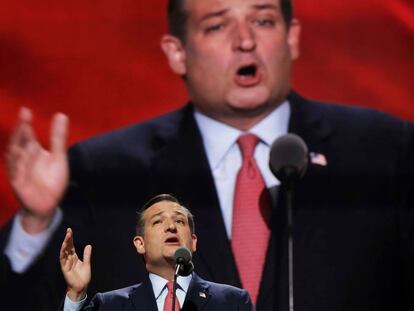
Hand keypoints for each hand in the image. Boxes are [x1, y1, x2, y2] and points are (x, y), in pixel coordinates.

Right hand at [6, 107, 68, 232]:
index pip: (27, 134)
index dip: (25, 123)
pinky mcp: (18, 184)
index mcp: (31, 150)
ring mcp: (19, 171)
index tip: (26, 110)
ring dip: (17, 145)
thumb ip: (58, 138)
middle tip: (24, 117)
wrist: (48, 204)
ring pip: (14, 157)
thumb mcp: (58, 157)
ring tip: (22, 132)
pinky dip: (17, 165)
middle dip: (20, 130)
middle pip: (18, 142)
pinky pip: (15, 173)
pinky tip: (19, 155)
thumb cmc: (52, 179)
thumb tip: (61, 114)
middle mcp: (23, 158)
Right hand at [60, 228, 91, 300]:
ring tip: (67, 236)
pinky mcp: (64, 268)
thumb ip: (87, 255)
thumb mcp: (87, 263)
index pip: (71, 246)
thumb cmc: (83, 277)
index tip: (70, 231)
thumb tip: (88, 245)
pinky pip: (62, 258)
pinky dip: (62, 252)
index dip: (70, 239)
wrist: (81, 287)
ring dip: (65, 243)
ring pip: (64, 251)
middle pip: (67, 247)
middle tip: (69, 231)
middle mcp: (69, 259)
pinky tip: (64, 246)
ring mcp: (66, 263)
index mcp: (74, 257)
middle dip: (67, 239)